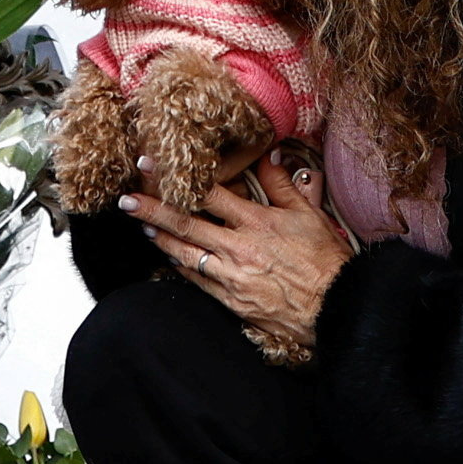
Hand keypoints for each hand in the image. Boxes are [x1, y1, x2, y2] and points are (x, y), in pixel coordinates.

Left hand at [133, 160, 350, 358]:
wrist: (335, 308)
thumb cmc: (327, 262)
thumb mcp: (310, 216)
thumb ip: (283, 186)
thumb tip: (268, 155)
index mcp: (257, 222)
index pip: (209, 194)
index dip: (178, 180)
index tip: (152, 168)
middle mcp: (239, 248)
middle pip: (186, 224)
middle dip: (152, 210)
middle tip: (127, 199)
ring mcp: (232, 276)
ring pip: (185, 253)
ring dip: (160, 239)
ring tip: (141, 226)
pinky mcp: (232, 301)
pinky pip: (198, 281)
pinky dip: (180, 267)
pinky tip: (169, 257)